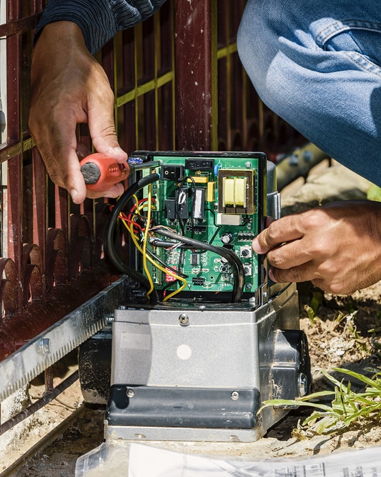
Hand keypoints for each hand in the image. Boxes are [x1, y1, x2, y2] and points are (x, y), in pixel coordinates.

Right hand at [29, 21, 126, 203]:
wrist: (57, 51)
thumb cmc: (76, 67)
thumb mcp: (100, 96)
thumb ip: (106, 131)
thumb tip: (117, 157)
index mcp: (56, 116)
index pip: (63, 157)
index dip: (74, 180)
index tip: (81, 196)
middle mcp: (43, 127)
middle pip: (61, 169)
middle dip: (87, 184)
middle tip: (112, 188)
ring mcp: (41, 131)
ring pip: (60, 167)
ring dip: (84, 177)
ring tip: (110, 179)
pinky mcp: (45, 133)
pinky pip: (60, 157)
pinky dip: (78, 165)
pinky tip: (96, 165)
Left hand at [252, 201, 380, 294]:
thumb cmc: (363, 221)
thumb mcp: (329, 211)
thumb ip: (302, 222)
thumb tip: (278, 228)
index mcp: (313, 222)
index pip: (275, 233)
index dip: (262, 239)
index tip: (257, 244)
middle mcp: (316, 246)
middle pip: (277, 258)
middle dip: (269, 258)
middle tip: (268, 258)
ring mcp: (325, 268)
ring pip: (290, 275)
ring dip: (283, 272)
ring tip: (282, 269)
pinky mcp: (334, 284)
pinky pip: (313, 283)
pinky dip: (313, 277)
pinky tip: (321, 268)